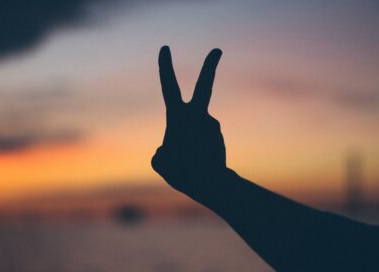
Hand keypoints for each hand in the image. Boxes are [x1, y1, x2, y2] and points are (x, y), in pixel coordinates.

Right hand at [152, 46, 226, 200]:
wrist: (212, 186)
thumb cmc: (183, 172)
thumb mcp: (160, 162)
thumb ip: (162, 151)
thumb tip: (172, 148)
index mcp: (179, 117)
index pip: (169, 86)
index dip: (165, 67)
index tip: (165, 48)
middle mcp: (198, 116)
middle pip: (204, 86)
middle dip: (210, 65)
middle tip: (218, 49)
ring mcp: (211, 125)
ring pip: (195, 130)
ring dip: (190, 144)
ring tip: (190, 163)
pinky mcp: (218, 136)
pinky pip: (202, 142)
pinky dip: (197, 152)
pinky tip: (198, 165)